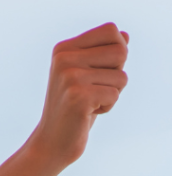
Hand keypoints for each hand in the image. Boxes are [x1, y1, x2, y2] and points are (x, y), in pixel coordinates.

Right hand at [27, 23, 128, 169]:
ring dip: (112, 93)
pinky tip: (86, 114)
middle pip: (121, 51)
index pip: (111, 31)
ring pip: (121, 76)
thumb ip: (104, 54)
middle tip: (92, 91)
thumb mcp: (88, 76)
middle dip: (116, 75)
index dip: (115, 53)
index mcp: (63, 49)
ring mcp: (69, 77)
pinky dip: (107, 107)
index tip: (95, 73)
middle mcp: (63, 59)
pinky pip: (115, 95)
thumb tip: (124, 35)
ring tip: (88, 103)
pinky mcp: (77, 96)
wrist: (51, 143)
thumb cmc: (73, 109)